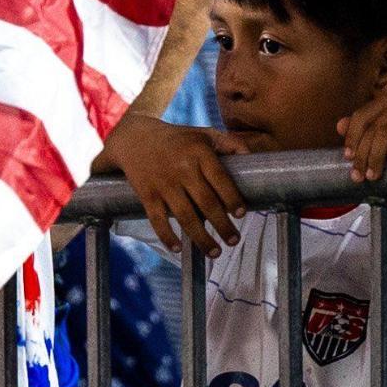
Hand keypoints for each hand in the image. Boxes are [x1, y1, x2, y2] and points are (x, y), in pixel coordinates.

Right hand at [106, 112, 248, 257]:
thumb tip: (252, 159)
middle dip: (223, 225)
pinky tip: (178, 248)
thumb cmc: (176, 139)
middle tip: (234, 240)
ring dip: (201, 238)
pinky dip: (167, 236)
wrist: (134, 138)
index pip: (220, 178)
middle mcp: (181, 168)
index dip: (232, 198)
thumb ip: (229, 143)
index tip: (241, 214)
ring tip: (215, 252)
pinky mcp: (146, 194)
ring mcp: (163, 183)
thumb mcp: (203, 134)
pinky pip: (157, 220)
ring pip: (185, 216)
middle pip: (206, 202)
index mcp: (198, 152)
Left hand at [338, 90, 386, 183]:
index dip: (351, 137)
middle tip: (358, 175)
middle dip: (363, 153)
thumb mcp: (384, 143)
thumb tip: (338, 125)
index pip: (361, 116)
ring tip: (373, 174)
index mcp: (386, 102)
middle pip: (373, 126)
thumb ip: (363, 133)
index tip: (347, 158)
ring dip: (377, 155)